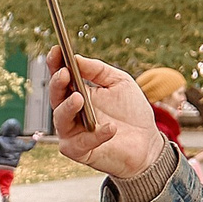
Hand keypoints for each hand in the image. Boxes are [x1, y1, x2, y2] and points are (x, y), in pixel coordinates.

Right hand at [49, 47, 169, 178]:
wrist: (147, 142)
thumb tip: (76, 59)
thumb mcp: (120, 82)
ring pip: (60, 120)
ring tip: (79, 98)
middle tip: (64, 74)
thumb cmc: (132, 112)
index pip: (61, 78)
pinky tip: (110, 128)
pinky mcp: (80, 151)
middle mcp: (71, 113)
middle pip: (55, 97)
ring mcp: (73, 132)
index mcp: (78, 93)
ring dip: (68, 108)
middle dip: (57, 84)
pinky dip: (95, 135)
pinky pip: (80, 143)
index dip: (55, 64)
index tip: (57, 51)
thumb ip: (98, 70)